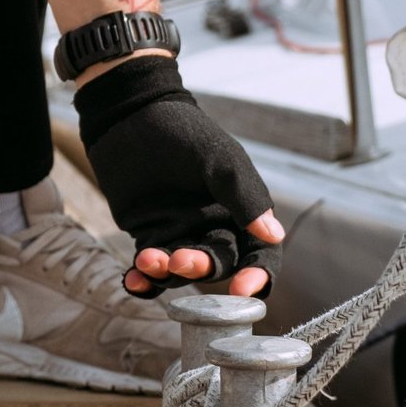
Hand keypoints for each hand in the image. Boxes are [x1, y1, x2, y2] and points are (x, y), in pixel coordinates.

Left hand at [75, 56, 284, 298]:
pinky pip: (150, 270)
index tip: (243, 290)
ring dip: (168, 274)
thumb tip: (274, 235)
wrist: (131, 117)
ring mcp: (181, 234)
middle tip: (179, 259)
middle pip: (219, 266)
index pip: (259, 254)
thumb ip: (245, 196)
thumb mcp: (219, 159)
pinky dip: (143, 281)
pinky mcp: (149, 237)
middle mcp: (215, 228)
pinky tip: (132, 281)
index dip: (257, 276)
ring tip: (148, 260)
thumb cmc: (183, 133)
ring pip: (182, 272)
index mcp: (241, 211)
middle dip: (202, 269)